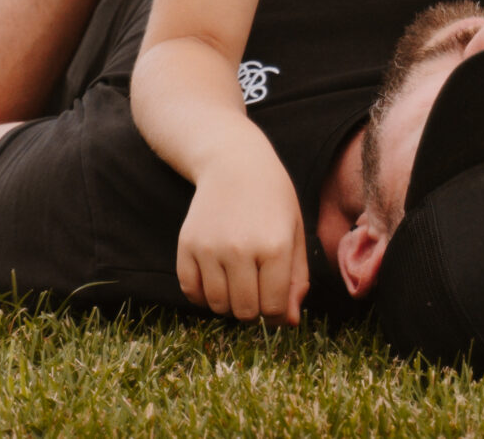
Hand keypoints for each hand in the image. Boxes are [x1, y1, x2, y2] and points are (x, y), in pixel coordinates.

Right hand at [177, 146, 309, 323]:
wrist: (234, 161)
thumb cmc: (272, 198)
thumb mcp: (294, 233)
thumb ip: (297, 279)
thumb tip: (289, 323)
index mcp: (275, 246)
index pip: (275, 308)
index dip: (278, 311)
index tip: (276, 297)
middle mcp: (240, 249)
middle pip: (246, 311)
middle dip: (255, 309)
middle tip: (257, 288)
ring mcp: (210, 247)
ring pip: (218, 306)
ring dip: (229, 303)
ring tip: (238, 281)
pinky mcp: (187, 245)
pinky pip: (191, 291)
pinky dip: (203, 295)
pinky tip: (216, 278)